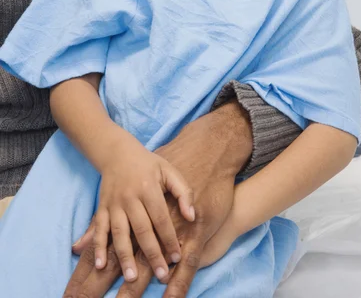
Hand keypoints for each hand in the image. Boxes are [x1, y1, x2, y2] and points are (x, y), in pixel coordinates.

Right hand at [64, 100, 251, 297]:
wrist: (117, 153)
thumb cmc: (148, 164)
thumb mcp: (169, 171)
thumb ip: (183, 192)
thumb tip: (192, 216)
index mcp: (149, 188)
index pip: (160, 218)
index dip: (169, 238)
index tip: (176, 257)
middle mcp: (130, 198)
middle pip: (141, 230)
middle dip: (152, 254)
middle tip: (161, 275)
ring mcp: (114, 204)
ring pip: (119, 233)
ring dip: (124, 256)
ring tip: (132, 277)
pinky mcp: (102, 208)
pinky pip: (99, 230)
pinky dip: (98, 247)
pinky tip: (101, 264)